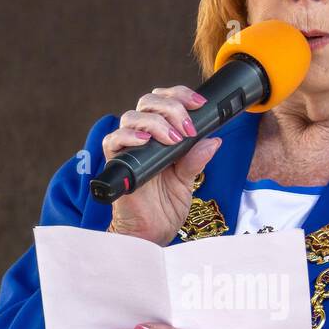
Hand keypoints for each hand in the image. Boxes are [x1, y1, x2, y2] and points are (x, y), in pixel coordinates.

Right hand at [102, 88, 221, 245]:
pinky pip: (114, 139)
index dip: (181, 96)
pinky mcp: (116, 162)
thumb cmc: (165, 207)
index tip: (200, 104)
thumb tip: (214, 140)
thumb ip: (196, 159)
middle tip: (188, 129)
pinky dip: (130, 136)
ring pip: (133, 116)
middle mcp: (143, 137)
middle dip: (172, 108)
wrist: (152, 232)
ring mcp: (128, 148)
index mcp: (161, 135)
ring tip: (173, 139)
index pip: (165, 101)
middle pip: (149, 102)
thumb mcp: (188, 180)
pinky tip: (146, 140)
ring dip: (156, 122)